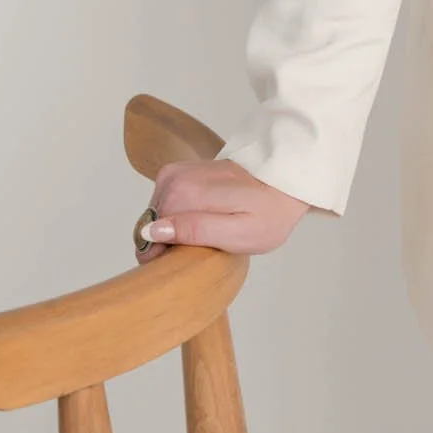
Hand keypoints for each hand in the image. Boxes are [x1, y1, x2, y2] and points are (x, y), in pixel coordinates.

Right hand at [136, 158, 310, 264]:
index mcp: (186, 193)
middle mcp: (175, 177)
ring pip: (157, 214)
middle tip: (203, 247)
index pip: (149, 235)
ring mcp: (176, 171)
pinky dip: (178, 215)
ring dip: (175, 228)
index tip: (185, 260)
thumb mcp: (238, 234)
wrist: (283, 184)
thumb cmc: (267, 215)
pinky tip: (201, 219)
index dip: (162, 254)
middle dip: (169, 241)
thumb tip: (153, 230)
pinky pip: (164, 202)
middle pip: (152, 223)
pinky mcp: (179, 171)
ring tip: (208, 231)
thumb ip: (196, 231)